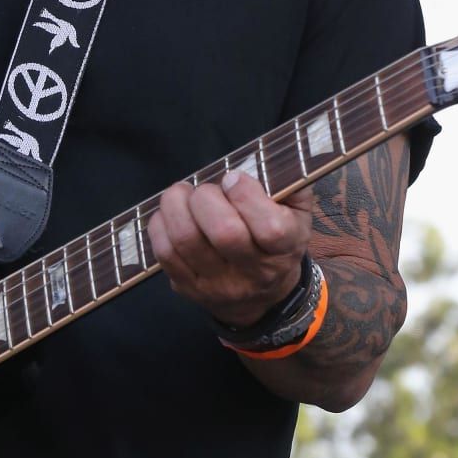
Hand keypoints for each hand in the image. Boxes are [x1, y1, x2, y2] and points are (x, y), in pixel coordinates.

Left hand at [149, 171, 312, 327]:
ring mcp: (218, 284)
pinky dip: (160, 225)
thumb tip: (263, 159)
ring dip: (176, 205)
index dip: (246, 195)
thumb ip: (289, 183)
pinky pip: (165, 253)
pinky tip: (169, 214)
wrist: (262, 298)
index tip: (232, 178)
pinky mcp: (189, 288)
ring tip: (181, 194)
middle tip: (204, 189)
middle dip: (206, 198)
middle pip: (224, 232)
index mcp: (284, 249)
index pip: (270, 228)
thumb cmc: (276, 242)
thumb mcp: (296, 213)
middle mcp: (253, 272)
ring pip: (187, 240)